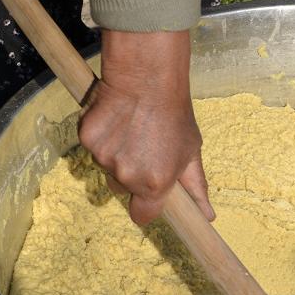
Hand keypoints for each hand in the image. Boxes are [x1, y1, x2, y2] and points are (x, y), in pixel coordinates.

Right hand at [78, 29, 214, 224]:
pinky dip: (102, 137)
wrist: (147, 78)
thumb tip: (207, 216)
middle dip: (132, 176)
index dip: (145, 206)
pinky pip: (93, 147)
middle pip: (123, 189)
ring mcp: (104, 158)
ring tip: (133, 130)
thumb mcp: (191, 152)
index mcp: (154, 185)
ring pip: (107, 167)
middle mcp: (127, 176)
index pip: (141, 215)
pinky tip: (117, 120)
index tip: (149, 194)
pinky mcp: (87, 139)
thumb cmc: (175, 115)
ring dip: (117, 155)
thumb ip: (195, 188)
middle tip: (145, 149)